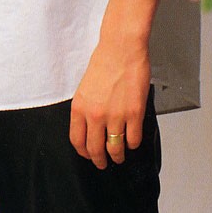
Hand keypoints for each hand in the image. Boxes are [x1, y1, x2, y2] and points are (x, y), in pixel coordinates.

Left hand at [69, 37, 150, 169]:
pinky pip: (133, 139)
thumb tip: (91, 128)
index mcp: (79, 108)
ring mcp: (115, 116)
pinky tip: (132, 140)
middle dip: (100, 161)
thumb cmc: (105, 62)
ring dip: (118, 156)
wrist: (122, 49)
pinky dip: (133, 143)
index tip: (88, 154)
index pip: (77, 141)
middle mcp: (95, 115)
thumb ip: (86, 108)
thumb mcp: (85, 87)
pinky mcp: (134, 113)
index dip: (83, 152)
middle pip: (95, 150)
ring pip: (115, 149)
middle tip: (103, 163)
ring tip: (120, 156)